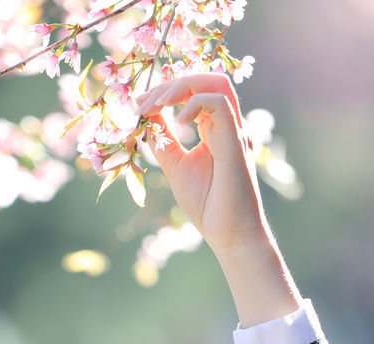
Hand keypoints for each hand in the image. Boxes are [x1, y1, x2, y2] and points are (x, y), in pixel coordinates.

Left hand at [135, 72, 271, 256]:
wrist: (227, 234)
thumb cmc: (206, 204)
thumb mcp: (174, 165)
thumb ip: (163, 139)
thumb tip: (146, 115)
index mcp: (214, 128)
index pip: (193, 92)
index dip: (163, 91)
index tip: (137, 105)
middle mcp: (227, 125)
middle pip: (206, 79)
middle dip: (171, 83)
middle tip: (144, 103)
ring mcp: (234, 131)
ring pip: (215, 83)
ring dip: (182, 86)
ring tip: (158, 104)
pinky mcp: (236, 142)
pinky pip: (219, 104)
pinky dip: (194, 103)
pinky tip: (177, 122)